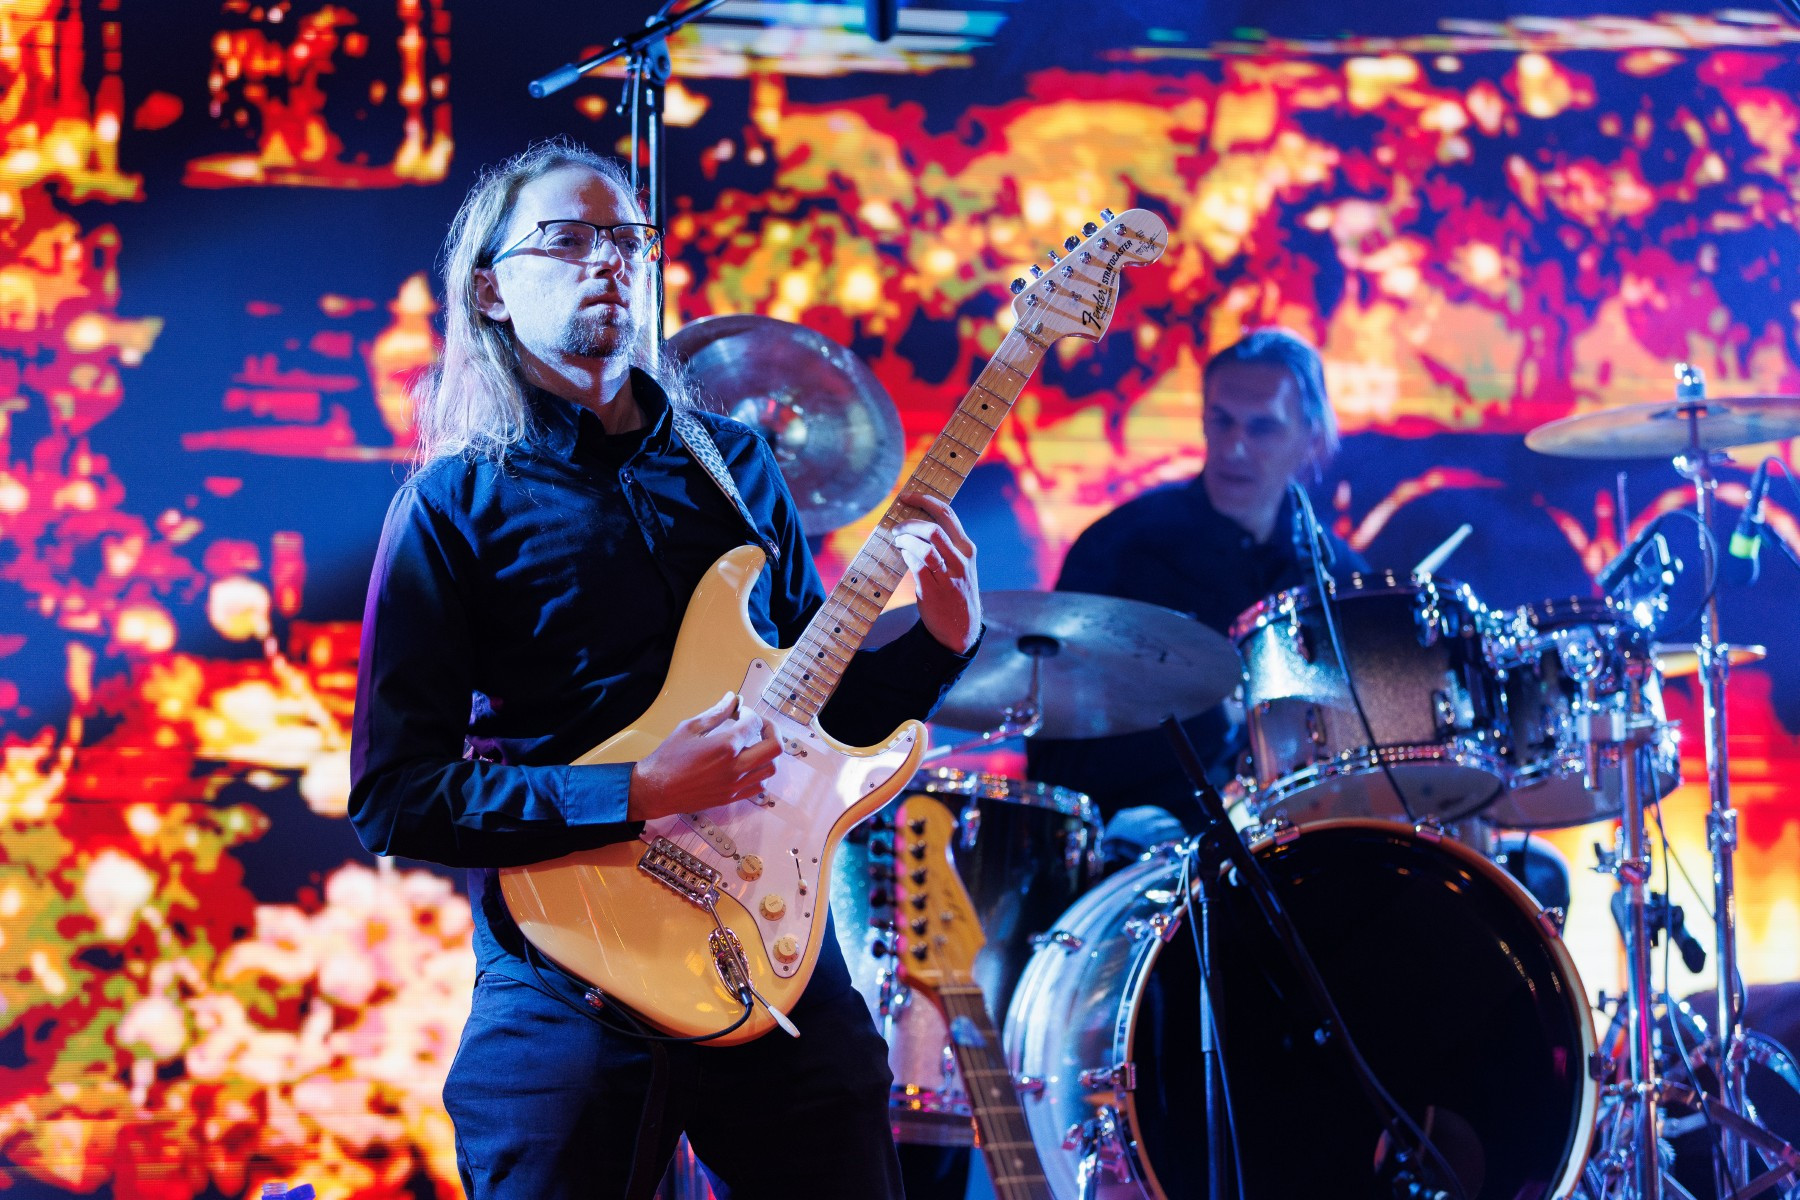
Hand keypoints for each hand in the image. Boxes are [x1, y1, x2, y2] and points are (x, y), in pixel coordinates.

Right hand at [628, 692, 780, 820]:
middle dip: (772, 729)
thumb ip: (716, 712)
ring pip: (771, 768)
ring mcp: (735, 784)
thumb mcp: (690, 727)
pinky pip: (759, 787)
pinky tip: (749, 764)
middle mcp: (736, 766)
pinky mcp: (731, 797)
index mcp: (726, 746)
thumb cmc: (669, 758)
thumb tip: (732, 699)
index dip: (749, 712)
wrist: (656, 790)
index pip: (754, 723)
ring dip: (769, 753)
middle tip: (760, 724)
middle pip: (775, 747)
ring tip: (756, 744)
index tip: (739, 711)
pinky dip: (760, 773)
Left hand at [894, 492, 980, 653]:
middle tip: (897, 527)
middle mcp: (960, 559)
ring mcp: (948, 575)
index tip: (907, 496)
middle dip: (910, 523)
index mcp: (966, 548)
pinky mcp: (933, 589)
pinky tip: (903, 555)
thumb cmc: (955, 589)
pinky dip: (906, 555)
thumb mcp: (958, 563)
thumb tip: (915, 522)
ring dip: (905, 540)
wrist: (961, 627)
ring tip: (897, 541)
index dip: (925, 500)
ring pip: (924, 547)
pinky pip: (915, 565)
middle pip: (934, 529)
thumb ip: (944, 543)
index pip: (947, 514)